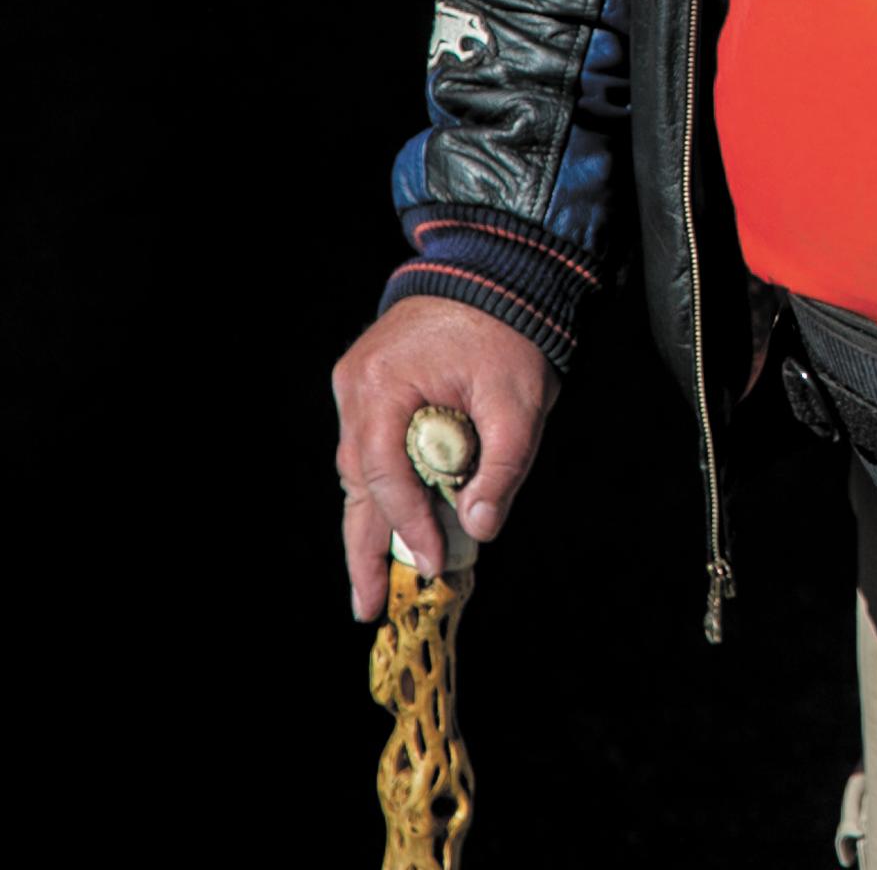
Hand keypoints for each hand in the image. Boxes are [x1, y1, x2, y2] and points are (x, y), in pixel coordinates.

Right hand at [333, 295, 557, 621]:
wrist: (499, 270)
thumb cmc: (510, 331)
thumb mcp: (519, 402)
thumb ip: (502, 468)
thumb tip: (481, 531)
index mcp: (384, 387)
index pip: (388, 477)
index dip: (409, 526)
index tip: (431, 565)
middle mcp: (357, 388)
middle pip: (358, 484)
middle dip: (364, 548)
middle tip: (368, 606)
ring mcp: (357, 384)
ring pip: (360, 470)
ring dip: (372, 521)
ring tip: (376, 578)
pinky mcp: (370, 384)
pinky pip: (370, 448)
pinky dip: (383, 486)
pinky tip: (392, 522)